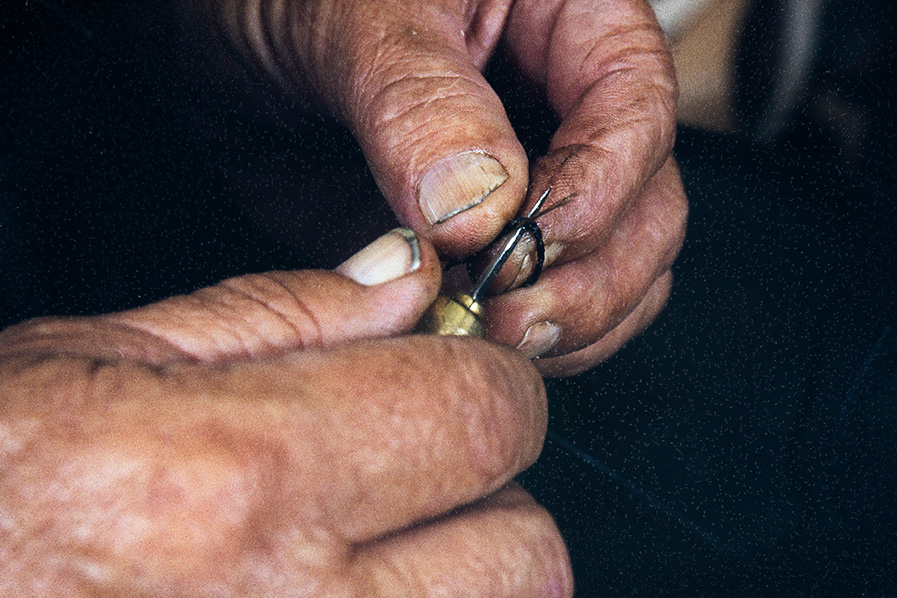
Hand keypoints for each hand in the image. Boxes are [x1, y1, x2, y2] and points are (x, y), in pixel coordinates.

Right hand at [0, 230, 570, 594]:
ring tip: (377, 541)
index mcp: (245, 473)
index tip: (461, 373)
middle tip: (419, 466)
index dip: (494, 380)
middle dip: (493, 492)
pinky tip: (344, 586)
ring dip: (469, 572)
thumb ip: (283, 314)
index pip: (484, 413)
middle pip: (527, 549)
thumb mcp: (105, 358)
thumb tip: (408, 276)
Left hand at [213, 0, 687, 375]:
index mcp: (570, 25)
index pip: (637, 114)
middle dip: (592, 279)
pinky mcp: (483, 253)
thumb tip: (479, 206)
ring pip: (613, 274)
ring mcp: (530, 193)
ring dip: (570, 325)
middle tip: (507, 312)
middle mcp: (566, 117)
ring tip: (491, 337)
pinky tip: (474, 346)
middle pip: (646, 213)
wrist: (231, 43)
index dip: (599, 188)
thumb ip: (420, 101)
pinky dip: (525, 343)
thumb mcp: (356, 15)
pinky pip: (544, 308)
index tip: (530, 239)